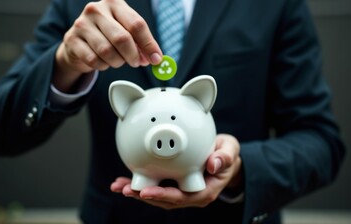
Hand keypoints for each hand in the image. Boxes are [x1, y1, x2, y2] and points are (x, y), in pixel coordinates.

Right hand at [54, 0, 161, 91]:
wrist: (78, 42)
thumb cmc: (106, 36)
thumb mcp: (125, 33)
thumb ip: (141, 44)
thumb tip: (155, 58)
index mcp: (114, 4)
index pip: (137, 24)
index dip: (149, 44)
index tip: (156, 59)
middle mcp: (96, 10)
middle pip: (122, 38)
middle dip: (133, 55)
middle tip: (136, 63)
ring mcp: (82, 23)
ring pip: (107, 51)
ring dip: (117, 62)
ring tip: (117, 61)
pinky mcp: (71, 39)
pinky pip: (93, 60)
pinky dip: (102, 66)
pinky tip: (102, 62)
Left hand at [110, 134, 241, 208]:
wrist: (224, 156)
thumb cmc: (226, 154)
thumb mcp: (231, 150)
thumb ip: (225, 157)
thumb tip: (212, 165)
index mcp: (204, 191)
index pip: (181, 197)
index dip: (163, 196)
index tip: (146, 192)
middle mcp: (190, 195)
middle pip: (164, 200)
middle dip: (143, 196)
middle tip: (125, 189)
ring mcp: (181, 191)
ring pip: (157, 196)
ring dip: (137, 192)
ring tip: (119, 186)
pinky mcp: (173, 184)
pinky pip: (155, 186)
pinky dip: (140, 184)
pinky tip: (124, 180)